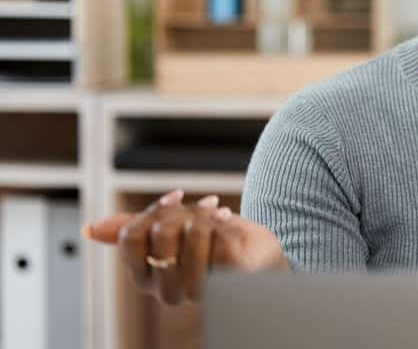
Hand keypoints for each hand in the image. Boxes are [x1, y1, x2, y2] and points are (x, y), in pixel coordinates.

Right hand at [81, 189, 287, 305]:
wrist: (258, 257)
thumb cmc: (211, 244)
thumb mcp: (171, 231)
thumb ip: (133, 231)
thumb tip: (89, 229)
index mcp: (146, 277)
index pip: (131, 237)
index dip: (153, 211)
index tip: (176, 197)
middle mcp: (166, 290)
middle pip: (160, 232)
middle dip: (183, 211)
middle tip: (205, 205)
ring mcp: (196, 289)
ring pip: (191, 234)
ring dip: (207, 216)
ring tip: (219, 214)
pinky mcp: (228, 282)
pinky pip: (218, 240)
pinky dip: (225, 224)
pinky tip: (230, 224)